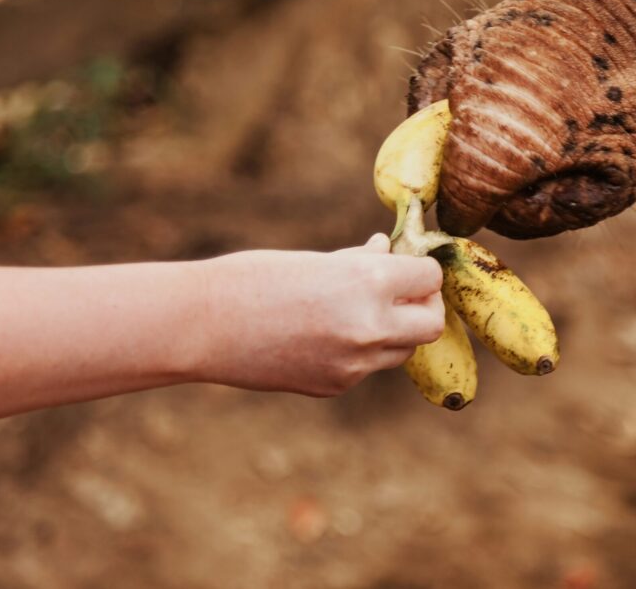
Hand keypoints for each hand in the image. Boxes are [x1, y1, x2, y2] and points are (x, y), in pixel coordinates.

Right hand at [194, 234, 444, 396]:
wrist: (203, 326)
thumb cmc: (254, 279)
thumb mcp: (315, 260)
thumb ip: (361, 261)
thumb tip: (389, 250)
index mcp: (369, 283)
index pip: (430, 277)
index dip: (420, 269)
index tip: (406, 265)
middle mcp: (371, 326)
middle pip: (432, 323)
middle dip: (423, 306)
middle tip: (403, 294)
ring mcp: (355, 364)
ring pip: (403, 350)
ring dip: (395, 331)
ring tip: (357, 312)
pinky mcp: (335, 385)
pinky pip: (366, 368)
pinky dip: (359, 352)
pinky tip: (322, 336)